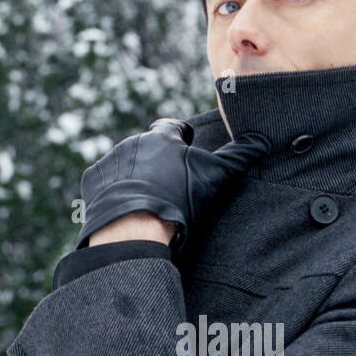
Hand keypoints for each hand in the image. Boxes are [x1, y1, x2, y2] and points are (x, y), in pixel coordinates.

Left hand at [76, 118, 269, 252]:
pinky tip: (125, 208)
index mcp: (163, 137)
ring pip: (126, 164)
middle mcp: (134, 142)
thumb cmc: (177, 200)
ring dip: (135, 177)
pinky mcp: (93, 179)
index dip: (180, 139)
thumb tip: (262, 140)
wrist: (133, 227)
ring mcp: (111, 160)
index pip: (172, 128)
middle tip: (167, 188)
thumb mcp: (215, 177)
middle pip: (148, 148)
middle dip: (157, 162)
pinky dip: (114, 191)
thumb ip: (238, 157)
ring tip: (146, 202)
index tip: (184, 153)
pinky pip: (105, 181)